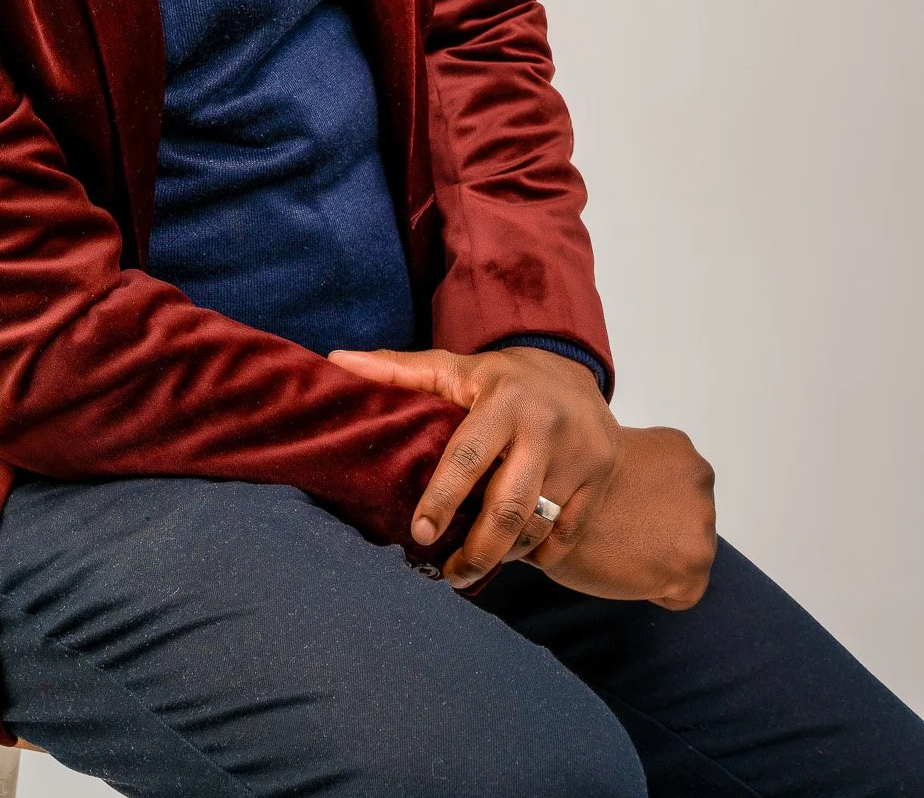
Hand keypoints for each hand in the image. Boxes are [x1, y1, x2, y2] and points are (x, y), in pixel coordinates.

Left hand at [328, 343, 622, 587]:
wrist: (575, 371)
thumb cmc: (502, 378)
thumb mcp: (454, 367)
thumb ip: (397, 370)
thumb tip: (336, 361)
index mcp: (504, 399)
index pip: (468, 456)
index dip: (442, 498)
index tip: (419, 534)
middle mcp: (546, 427)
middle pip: (509, 506)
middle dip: (476, 550)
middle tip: (447, 574)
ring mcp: (580, 456)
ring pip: (537, 525)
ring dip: (503, 555)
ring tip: (473, 566)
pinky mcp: (599, 480)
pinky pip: (566, 535)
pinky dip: (539, 554)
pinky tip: (516, 554)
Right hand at [525, 424, 716, 609]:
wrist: (548, 512)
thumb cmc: (567, 487)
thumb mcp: (609, 458)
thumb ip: (637, 469)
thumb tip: (639, 494)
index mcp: (680, 449)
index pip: (679, 489)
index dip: (647, 506)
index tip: (622, 511)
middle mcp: (701, 481)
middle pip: (688, 521)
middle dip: (658, 531)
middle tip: (619, 531)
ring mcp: (703, 524)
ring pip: (687, 556)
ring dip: (658, 560)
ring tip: (620, 550)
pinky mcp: (693, 566)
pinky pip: (682, 594)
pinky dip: (657, 592)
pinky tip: (627, 571)